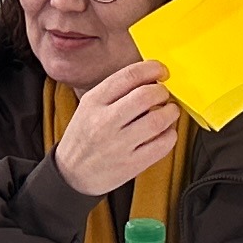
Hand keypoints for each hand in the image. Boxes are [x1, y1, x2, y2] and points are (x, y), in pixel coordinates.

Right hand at [49, 57, 183, 198]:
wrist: (71, 173)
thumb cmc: (84, 137)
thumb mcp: (89, 106)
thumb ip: (116, 91)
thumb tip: (150, 77)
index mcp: (94, 102)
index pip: (129, 76)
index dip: (152, 69)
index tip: (161, 71)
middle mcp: (105, 122)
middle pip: (146, 96)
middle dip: (162, 92)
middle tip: (164, 94)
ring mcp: (118, 145)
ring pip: (157, 121)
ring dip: (171, 112)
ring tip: (169, 112)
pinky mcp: (131, 164)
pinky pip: (161, 145)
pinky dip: (170, 135)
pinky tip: (166, 132)